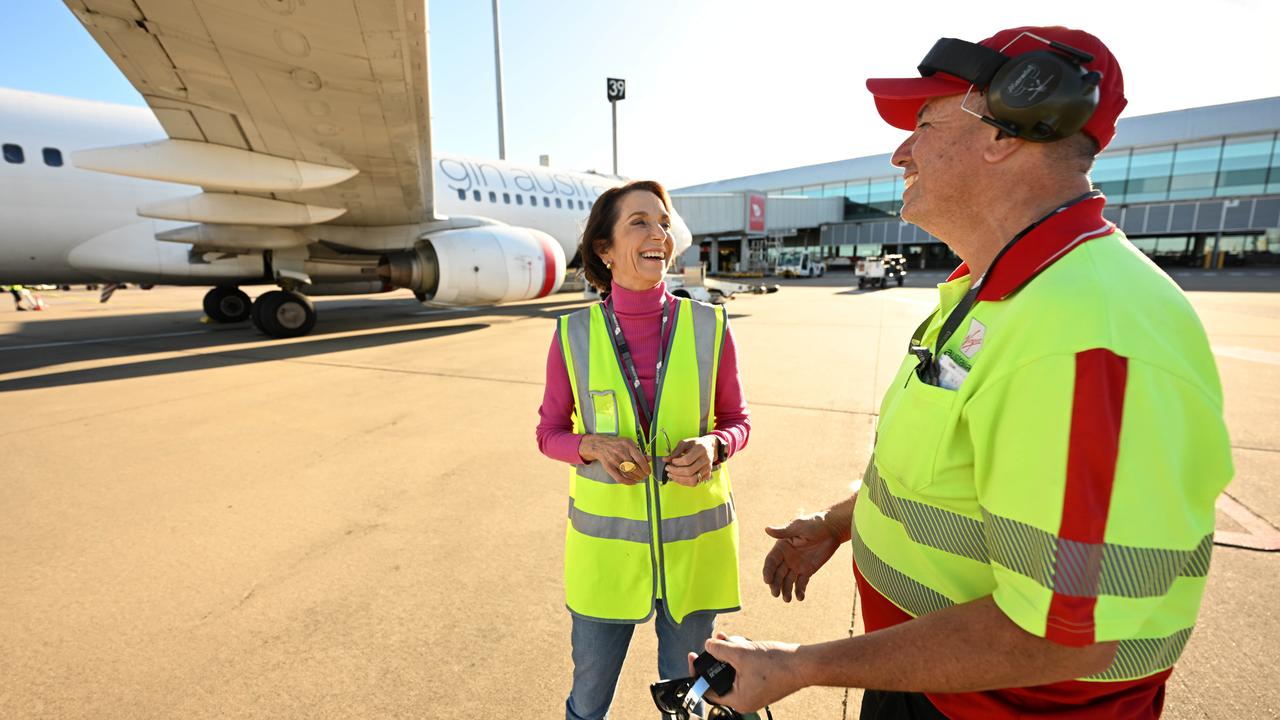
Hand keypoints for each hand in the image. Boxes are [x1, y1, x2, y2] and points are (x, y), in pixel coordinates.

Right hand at [577, 434, 649, 484]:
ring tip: (639, 478)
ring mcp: (614, 460)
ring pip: (628, 473)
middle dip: (641, 474)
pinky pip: (619, 478)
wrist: (600, 445)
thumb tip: (649, 459)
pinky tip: (633, 482)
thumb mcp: (629, 443)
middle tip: (644, 476)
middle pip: (634, 467)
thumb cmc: (616, 444)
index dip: (646, 467)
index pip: (639, 459)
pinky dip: (628, 482)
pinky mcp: (609, 467)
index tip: (648, 471)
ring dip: (636, 478)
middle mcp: (621, 452)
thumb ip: (639, 452)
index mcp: (628, 445)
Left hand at [663, 435, 716, 486]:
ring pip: (692, 480)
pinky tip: (678, 477)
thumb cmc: (696, 444)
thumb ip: (675, 452)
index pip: (687, 460)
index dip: (677, 463)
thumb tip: (665, 459)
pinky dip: (684, 482)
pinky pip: (694, 483)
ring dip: (679, 479)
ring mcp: (707, 468)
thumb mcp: (685, 443)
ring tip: (671, 475)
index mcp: (701, 449)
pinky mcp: (707, 475)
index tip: (671, 461)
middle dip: (675, 472)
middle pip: (689, 471)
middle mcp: (706, 460)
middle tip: (668, 469)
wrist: (710, 446)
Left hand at [686, 633, 801, 712]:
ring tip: (726, 638)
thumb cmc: (776, 663)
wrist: (804, 664)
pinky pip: (744, 670)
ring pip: (732, 672)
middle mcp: (744, 699)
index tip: (693, 656)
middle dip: (715, 658)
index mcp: (737, 700)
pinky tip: (740, 643)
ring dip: (728, 654)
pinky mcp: (762, 682)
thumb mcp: (742, 653)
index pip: (708, 689)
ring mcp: (754, 691)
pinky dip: (740, 657)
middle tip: (712, 643)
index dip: (698, 671)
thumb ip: (720, 650)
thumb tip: (707, 645)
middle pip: (720, 678)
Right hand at [762, 512, 841, 601]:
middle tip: (776, 594)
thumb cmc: (814, 523)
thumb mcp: (799, 526)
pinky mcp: (807, 571)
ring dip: (785, 591)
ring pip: (787, 581)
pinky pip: (801, 583)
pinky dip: (799, 591)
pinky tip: (800, 597)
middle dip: (775, 585)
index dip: (768, 571)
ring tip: (787, 599)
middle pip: (777, 574)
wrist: (832, 528)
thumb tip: (766, 529)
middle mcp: (787, 558)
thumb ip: (784, 531)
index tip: (767, 581)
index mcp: (781, 547)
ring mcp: (796, 566)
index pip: (771, 562)